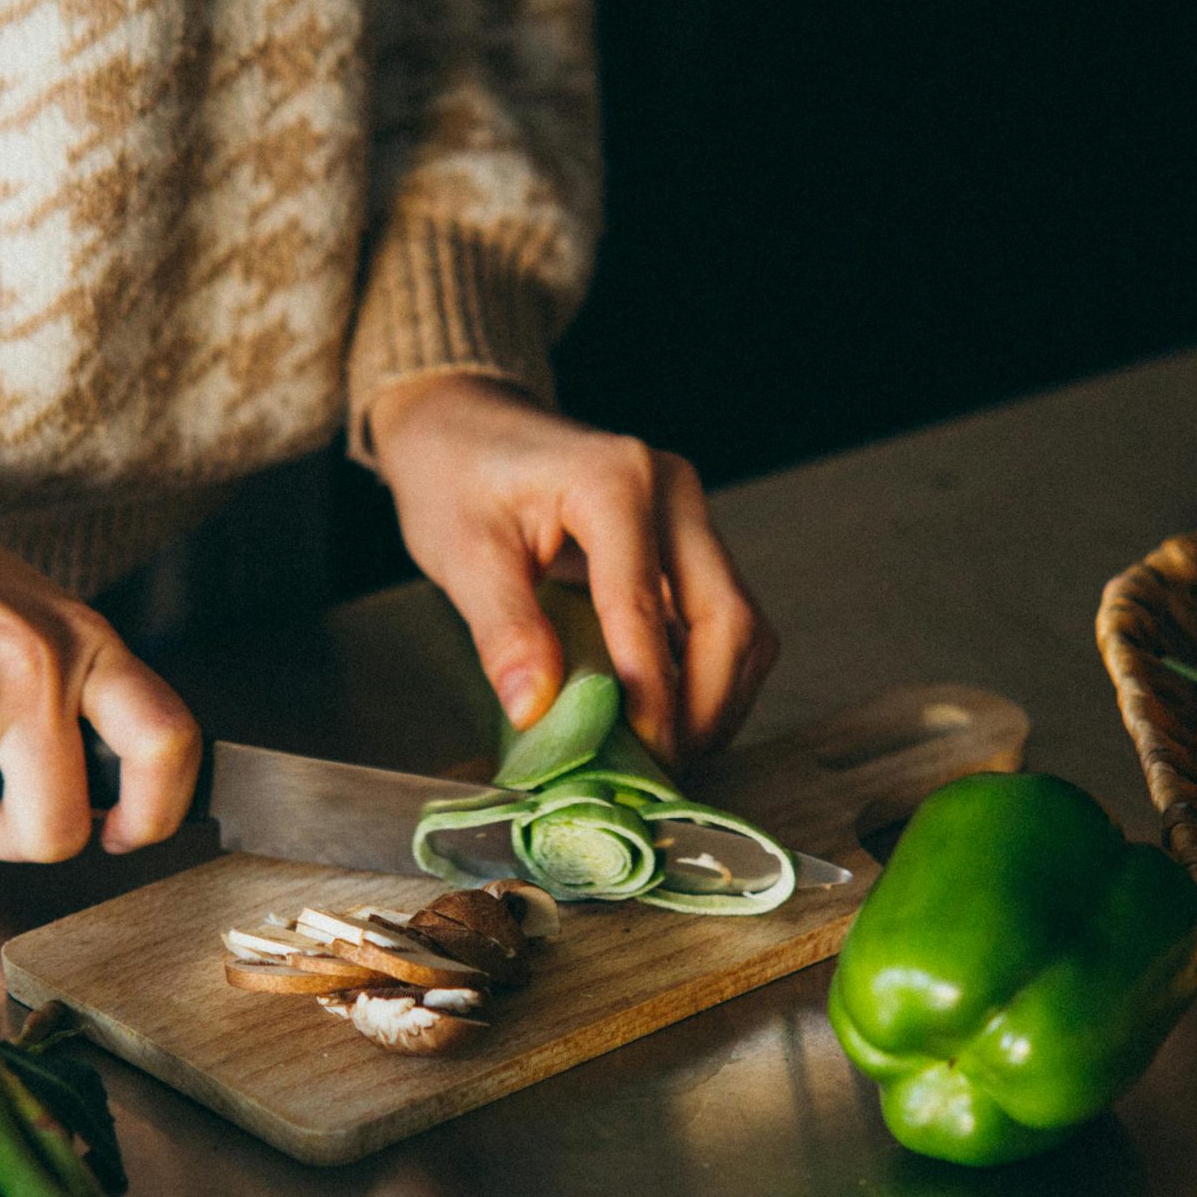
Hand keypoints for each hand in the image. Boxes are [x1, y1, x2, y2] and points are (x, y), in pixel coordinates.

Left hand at [367, 375, 776, 764]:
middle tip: (662, 770)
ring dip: (716, 698)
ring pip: (740, 625)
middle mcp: (672, 492)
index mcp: (615, 483)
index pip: (645, 608)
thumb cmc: (455, 478)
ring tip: (668, 753)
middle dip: (705, 707)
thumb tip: (537, 710)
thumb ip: (504, 631)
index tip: (639, 759)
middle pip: (728, 618)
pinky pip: (719, 620)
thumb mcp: (462, 554)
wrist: (464, 425)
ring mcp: (688, 515)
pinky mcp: (687, 543)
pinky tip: (668, 717)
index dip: (649, 695)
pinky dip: (705, 677)